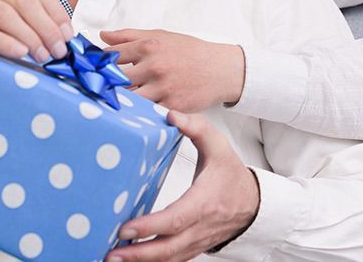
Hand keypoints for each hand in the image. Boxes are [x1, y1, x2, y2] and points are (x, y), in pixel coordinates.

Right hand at [0, 0, 72, 62]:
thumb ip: (20, 9)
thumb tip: (57, 32)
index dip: (56, 10)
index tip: (67, 34)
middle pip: (25, 1)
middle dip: (47, 27)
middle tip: (58, 50)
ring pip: (7, 15)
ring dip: (30, 38)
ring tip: (44, 56)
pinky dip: (5, 43)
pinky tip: (20, 54)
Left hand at [100, 29, 244, 112]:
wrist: (222, 69)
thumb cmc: (190, 52)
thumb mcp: (161, 36)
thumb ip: (130, 36)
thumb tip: (103, 36)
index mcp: (149, 46)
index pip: (111, 56)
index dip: (94, 64)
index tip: (84, 71)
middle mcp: (154, 67)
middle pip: (116, 79)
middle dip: (100, 86)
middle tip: (87, 92)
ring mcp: (163, 88)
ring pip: (129, 99)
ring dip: (116, 103)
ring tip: (101, 107)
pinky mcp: (172, 106)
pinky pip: (147, 114)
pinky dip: (135, 116)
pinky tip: (125, 118)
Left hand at [105, 111, 259, 261]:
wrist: (252, 203)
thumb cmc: (232, 176)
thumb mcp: (219, 146)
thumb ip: (197, 128)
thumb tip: (171, 116)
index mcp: (203, 203)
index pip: (174, 220)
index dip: (149, 227)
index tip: (125, 228)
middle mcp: (199, 228)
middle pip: (167, 249)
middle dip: (137, 254)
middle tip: (110, 252)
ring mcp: (195, 242)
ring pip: (167, 259)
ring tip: (112, 258)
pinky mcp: (191, 248)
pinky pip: (171, 261)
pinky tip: (131, 260)